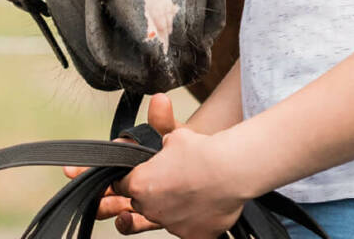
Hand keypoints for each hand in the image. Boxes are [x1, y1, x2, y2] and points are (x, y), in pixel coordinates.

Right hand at [63, 94, 182, 232]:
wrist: (207, 173)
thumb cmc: (184, 149)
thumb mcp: (174, 134)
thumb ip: (163, 121)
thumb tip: (160, 99)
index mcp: (133, 155)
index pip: (109, 158)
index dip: (90, 164)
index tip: (71, 169)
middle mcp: (133, 177)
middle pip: (107, 185)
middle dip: (94, 188)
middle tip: (87, 192)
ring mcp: (141, 197)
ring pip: (116, 205)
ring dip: (106, 206)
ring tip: (104, 207)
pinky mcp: (152, 214)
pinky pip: (135, 222)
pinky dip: (126, 223)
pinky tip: (125, 219)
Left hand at [112, 120, 244, 238]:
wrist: (229, 170)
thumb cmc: (200, 151)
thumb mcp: (174, 133)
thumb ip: (160, 135)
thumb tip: (160, 126)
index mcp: (140, 184)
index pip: (123, 185)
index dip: (133, 177)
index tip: (144, 172)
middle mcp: (151, 209)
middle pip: (142, 203)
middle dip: (152, 192)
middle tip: (170, 178)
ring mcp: (172, 226)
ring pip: (165, 217)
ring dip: (172, 206)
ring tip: (191, 188)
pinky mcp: (192, 237)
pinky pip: (188, 228)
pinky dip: (194, 218)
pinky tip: (204, 202)